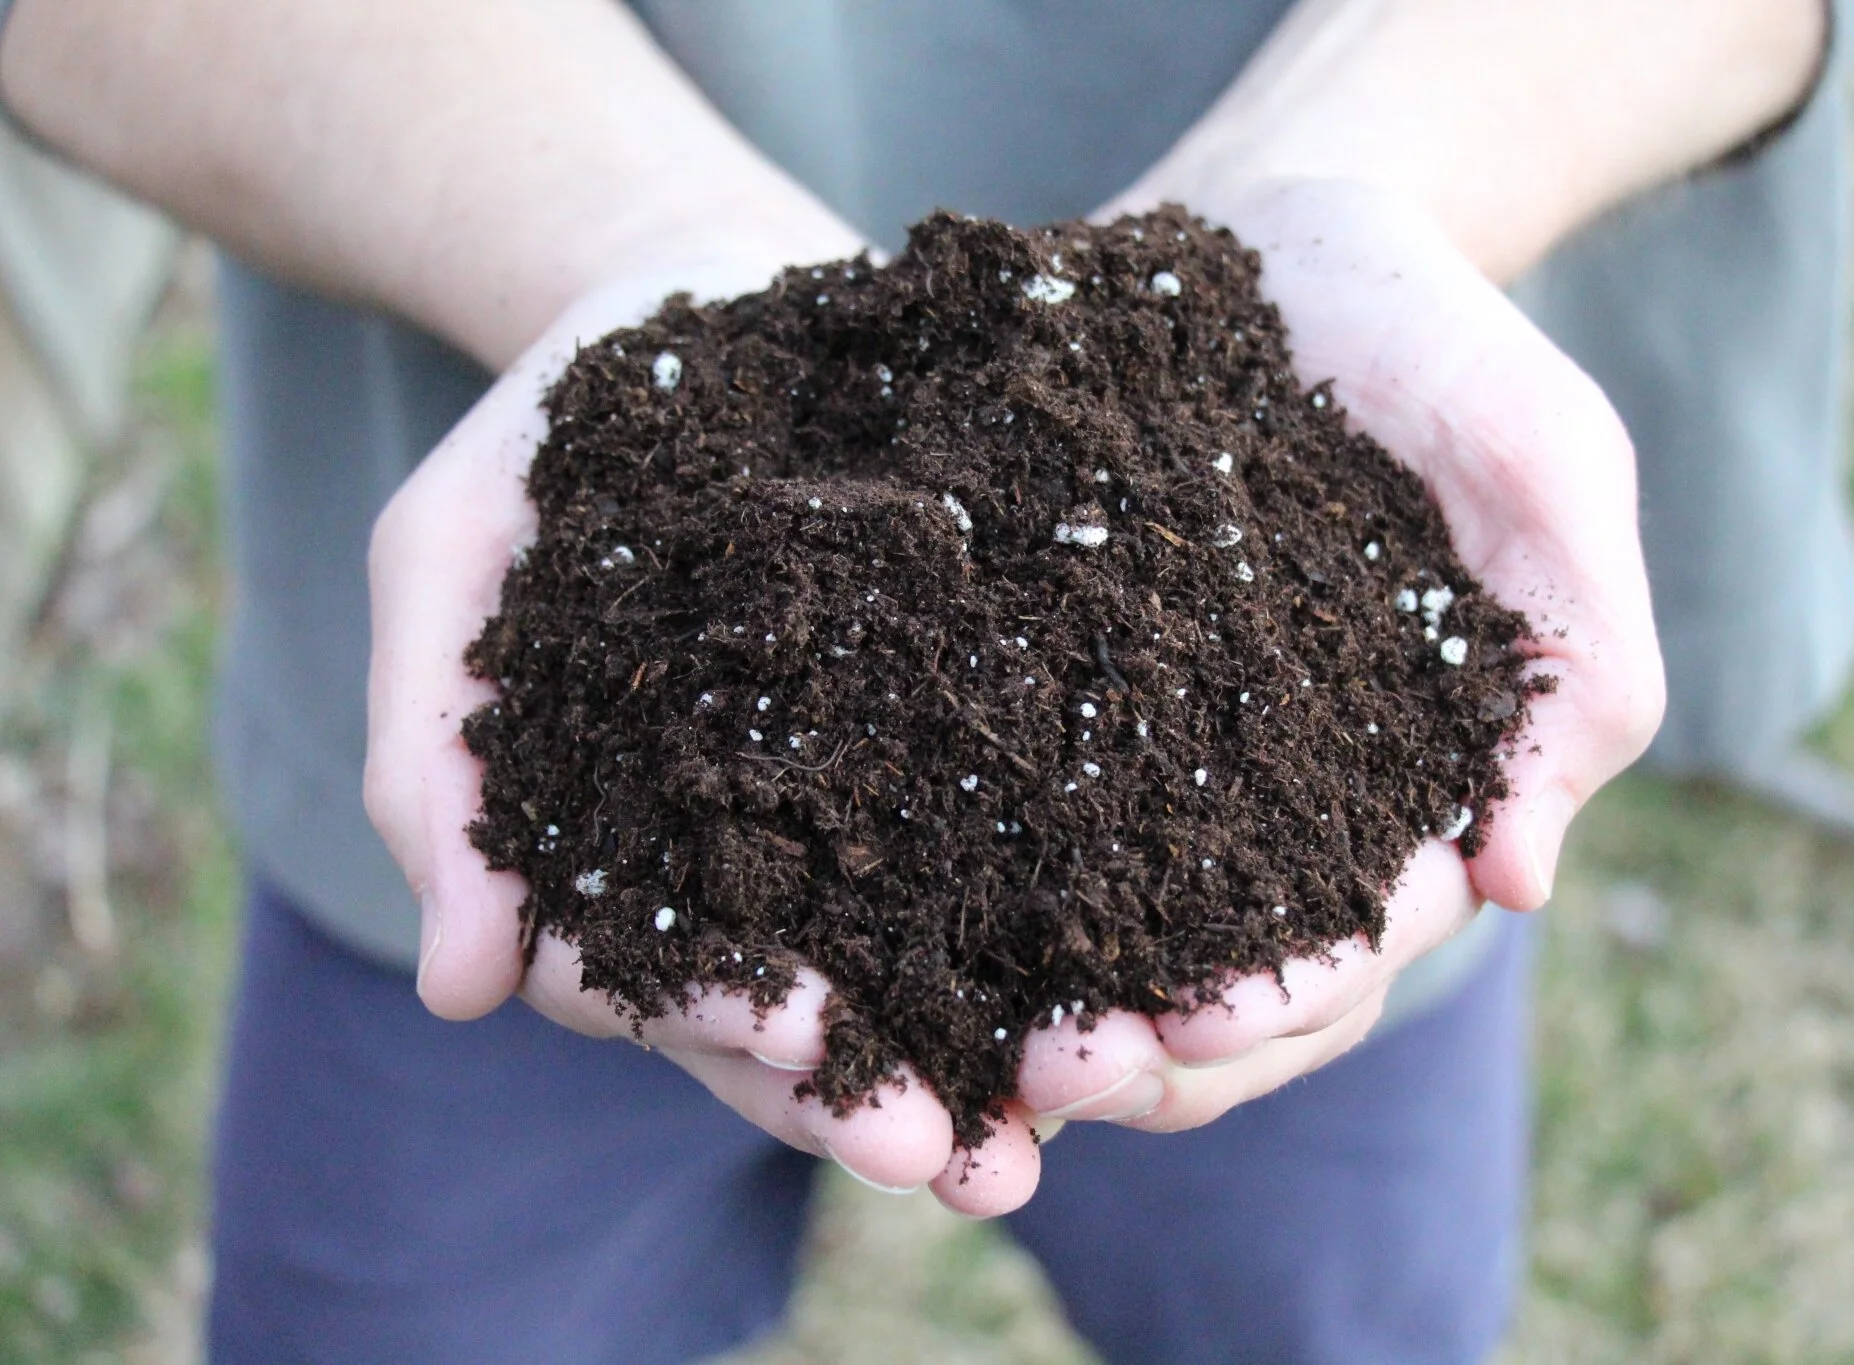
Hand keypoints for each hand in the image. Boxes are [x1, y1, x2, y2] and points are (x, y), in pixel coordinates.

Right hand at [364, 255, 1046, 1217]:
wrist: (712, 291)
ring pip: (925, 966)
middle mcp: (753, 861)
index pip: (660, 979)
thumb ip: (429, 754)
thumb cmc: (558, 430)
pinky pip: (1028, 842)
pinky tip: (1160, 965)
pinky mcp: (968, 737)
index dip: (724, 1021)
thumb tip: (459, 989)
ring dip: (998, 1052)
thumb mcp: (454, 553)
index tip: (804, 1041)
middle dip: (877, 1096)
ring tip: (1080, 1103)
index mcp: (623, 850)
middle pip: (808, 1019)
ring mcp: (865, 807)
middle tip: (961, 1160)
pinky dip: (1079, 917)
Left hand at [1012, 179, 1663, 1132]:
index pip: (1354, 939)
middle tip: (1048, 1076)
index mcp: (1404, 789)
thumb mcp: (1549, 468)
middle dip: (1142, 1049)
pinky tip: (885, 919)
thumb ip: (1577, 661)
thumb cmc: (1447, 346)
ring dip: (1041, 1008)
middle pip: (1218, 982)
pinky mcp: (1055, 693)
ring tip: (963, 1043)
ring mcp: (1158, 761)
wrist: (1294, 233)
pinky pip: (1004, 815)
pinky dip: (962, 888)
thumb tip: (1522, 882)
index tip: (1194, 1030)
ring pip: (1104, 938)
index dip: (1278, 998)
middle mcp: (1276, 808)